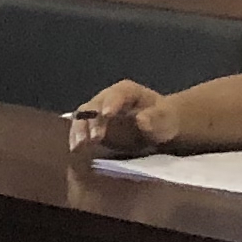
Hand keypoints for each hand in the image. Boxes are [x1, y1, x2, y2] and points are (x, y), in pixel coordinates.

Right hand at [66, 80, 180, 154]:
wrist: (158, 128)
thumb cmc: (164, 120)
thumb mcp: (166, 118)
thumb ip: (156, 118)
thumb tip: (141, 120)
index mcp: (126, 91)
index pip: (116, 94)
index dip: (111, 103)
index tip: (107, 115)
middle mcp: (107, 99)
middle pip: (94, 105)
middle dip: (91, 121)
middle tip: (94, 138)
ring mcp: (97, 113)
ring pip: (82, 117)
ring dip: (79, 131)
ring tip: (78, 146)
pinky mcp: (92, 127)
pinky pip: (80, 130)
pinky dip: (76, 139)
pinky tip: (75, 150)